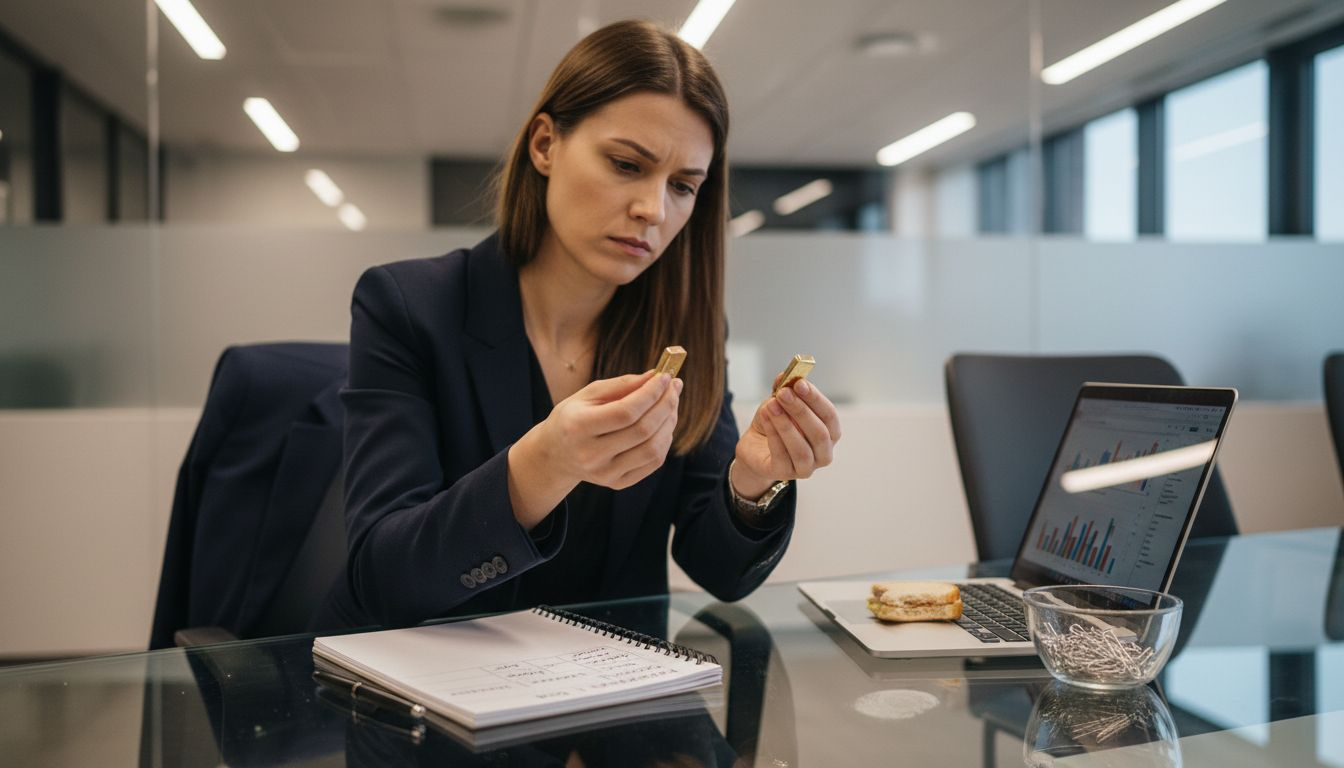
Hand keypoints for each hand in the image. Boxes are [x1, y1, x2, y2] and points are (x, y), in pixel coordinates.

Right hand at [540, 370, 681, 490]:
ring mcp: (605, 474)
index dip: (650, 393)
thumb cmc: (574, 417)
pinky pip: (653, 463)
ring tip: (670, 405)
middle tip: (674, 387)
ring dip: (669, 423)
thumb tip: (655, 376)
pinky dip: (664, 440)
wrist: (556, 454)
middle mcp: (590, 455)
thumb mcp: (588, 394)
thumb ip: (622, 384)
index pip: (625, 412)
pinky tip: (663, 425)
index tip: (665, 377)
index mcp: (578, 427)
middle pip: (642, 431)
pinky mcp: (617, 484)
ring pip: (652, 449)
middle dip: (665, 405)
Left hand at [732, 378, 840, 498]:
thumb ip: (784, 389)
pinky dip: (773, 435)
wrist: (755, 447)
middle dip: (801, 411)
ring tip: (771, 406)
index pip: (830, 416)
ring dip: (786, 425)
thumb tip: (784, 375)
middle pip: (819, 433)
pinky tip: (765, 419)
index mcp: (829, 433)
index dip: (816, 399)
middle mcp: (823, 453)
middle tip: (783, 393)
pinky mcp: (785, 474)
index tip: (800, 383)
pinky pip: (782, 456)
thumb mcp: (779, 402)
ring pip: (801, 448)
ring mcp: (806, 468)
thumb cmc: (775, 423)